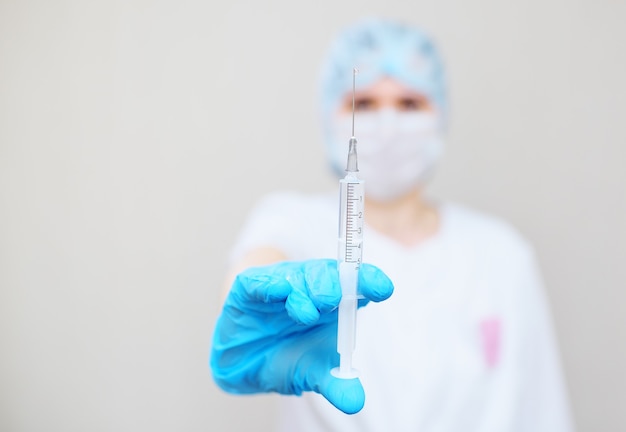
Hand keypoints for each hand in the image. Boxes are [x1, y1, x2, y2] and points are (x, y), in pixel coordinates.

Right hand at [210, 259, 392, 413]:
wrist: (244, 361)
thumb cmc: (289, 357)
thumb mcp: (314, 372)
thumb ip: (336, 383)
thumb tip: (355, 402)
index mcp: (335, 302)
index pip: (357, 283)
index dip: (370, 281)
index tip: (382, 288)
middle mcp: (311, 286)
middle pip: (327, 276)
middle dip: (332, 286)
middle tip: (333, 302)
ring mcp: (281, 282)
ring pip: (296, 277)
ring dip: (303, 292)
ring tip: (306, 313)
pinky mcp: (250, 287)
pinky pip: (260, 281)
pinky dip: (269, 285)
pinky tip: (279, 290)